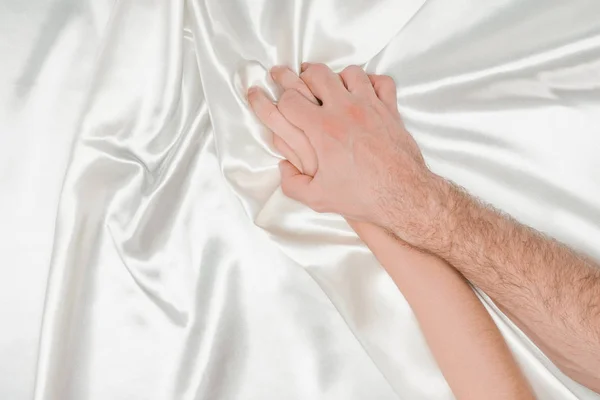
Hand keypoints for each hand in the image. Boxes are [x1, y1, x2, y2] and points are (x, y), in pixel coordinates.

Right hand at [249, 64, 445, 245]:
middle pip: (317, 74)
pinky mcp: (390, 110)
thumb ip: (292, 184)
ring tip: (331, 88)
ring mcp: (370, 107)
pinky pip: (382, 82)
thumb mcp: (318, 199)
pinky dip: (372, 82)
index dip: (278, 100)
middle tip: (294, 79)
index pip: (290, 99)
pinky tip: (365, 93)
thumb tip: (284, 170)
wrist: (402, 196)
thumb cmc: (362, 196)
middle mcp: (345, 111)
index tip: (275, 101)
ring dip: (337, 78)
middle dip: (300, 75)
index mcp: (323, 131)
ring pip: (349, 73)